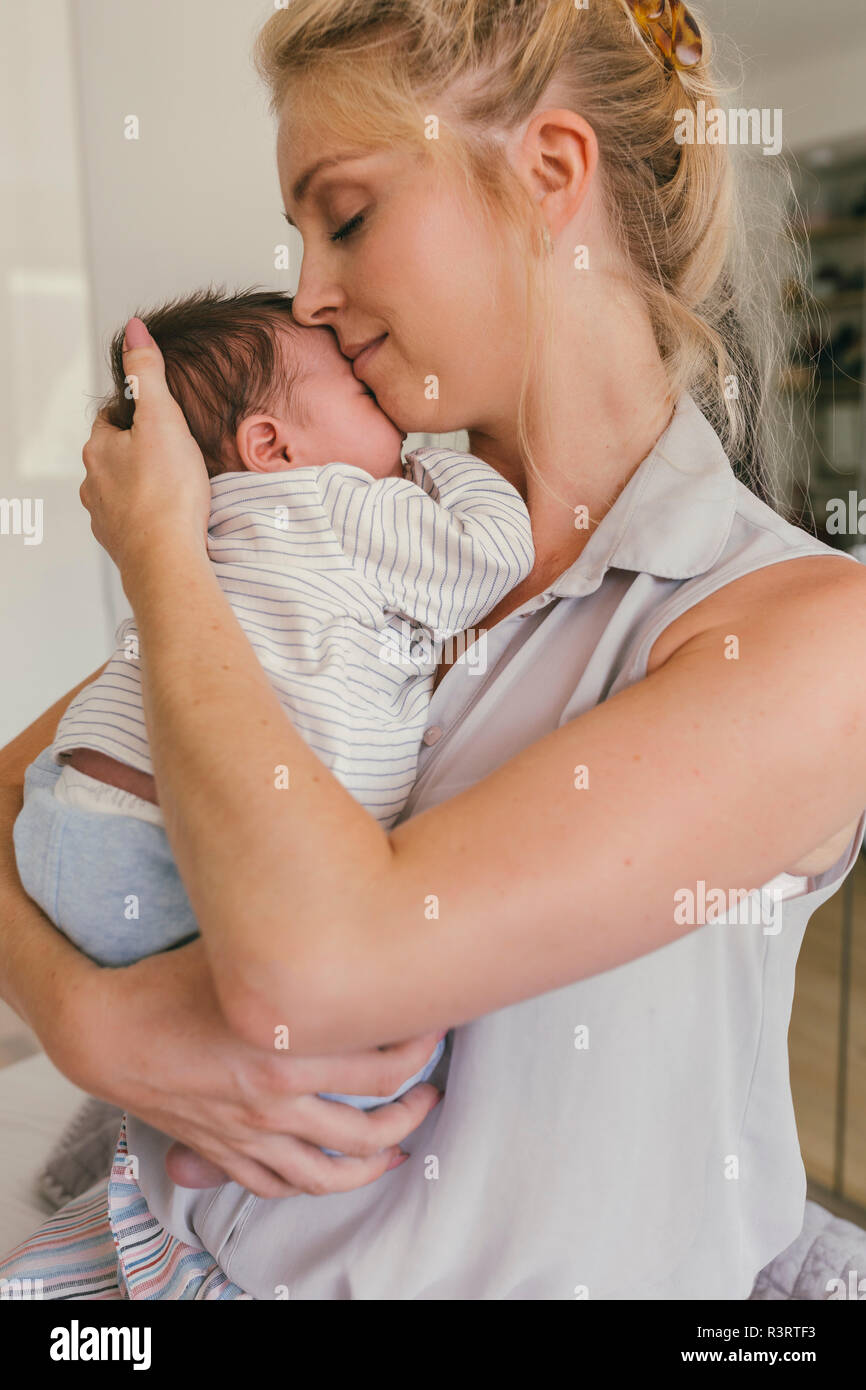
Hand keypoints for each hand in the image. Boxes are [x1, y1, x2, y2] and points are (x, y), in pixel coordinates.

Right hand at [62, 938, 443, 1198]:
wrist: (103, 1031)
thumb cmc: (168, 982)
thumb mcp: (241, 956)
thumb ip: (297, 951)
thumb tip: (345, 925)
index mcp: (288, 1051)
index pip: (386, 1066)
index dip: (423, 1050)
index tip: (437, 1028)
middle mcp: (277, 1102)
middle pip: (373, 1124)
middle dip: (416, 1108)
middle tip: (434, 1088)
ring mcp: (251, 1134)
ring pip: (332, 1171)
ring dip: (378, 1160)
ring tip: (402, 1144)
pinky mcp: (225, 1150)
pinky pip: (281, 1185)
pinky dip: (316, 1184)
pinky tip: (335, 1172)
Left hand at [79, 317, 210, 581]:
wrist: (166, 558)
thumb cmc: (167, 491)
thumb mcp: (161, 416)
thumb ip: (147, 372)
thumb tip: (134, 330)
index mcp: (99, 448)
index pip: (112, 417)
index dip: (137, 411)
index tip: (161, 415)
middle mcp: (93, 483)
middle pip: (115, 454)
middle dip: (140, 450)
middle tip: (175, 450)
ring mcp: (105, 516)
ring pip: (122, 489)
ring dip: (143, 485)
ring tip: (175, 486)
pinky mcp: (121, 544)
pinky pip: (133, 521)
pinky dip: (148, 516)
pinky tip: (171, 517)